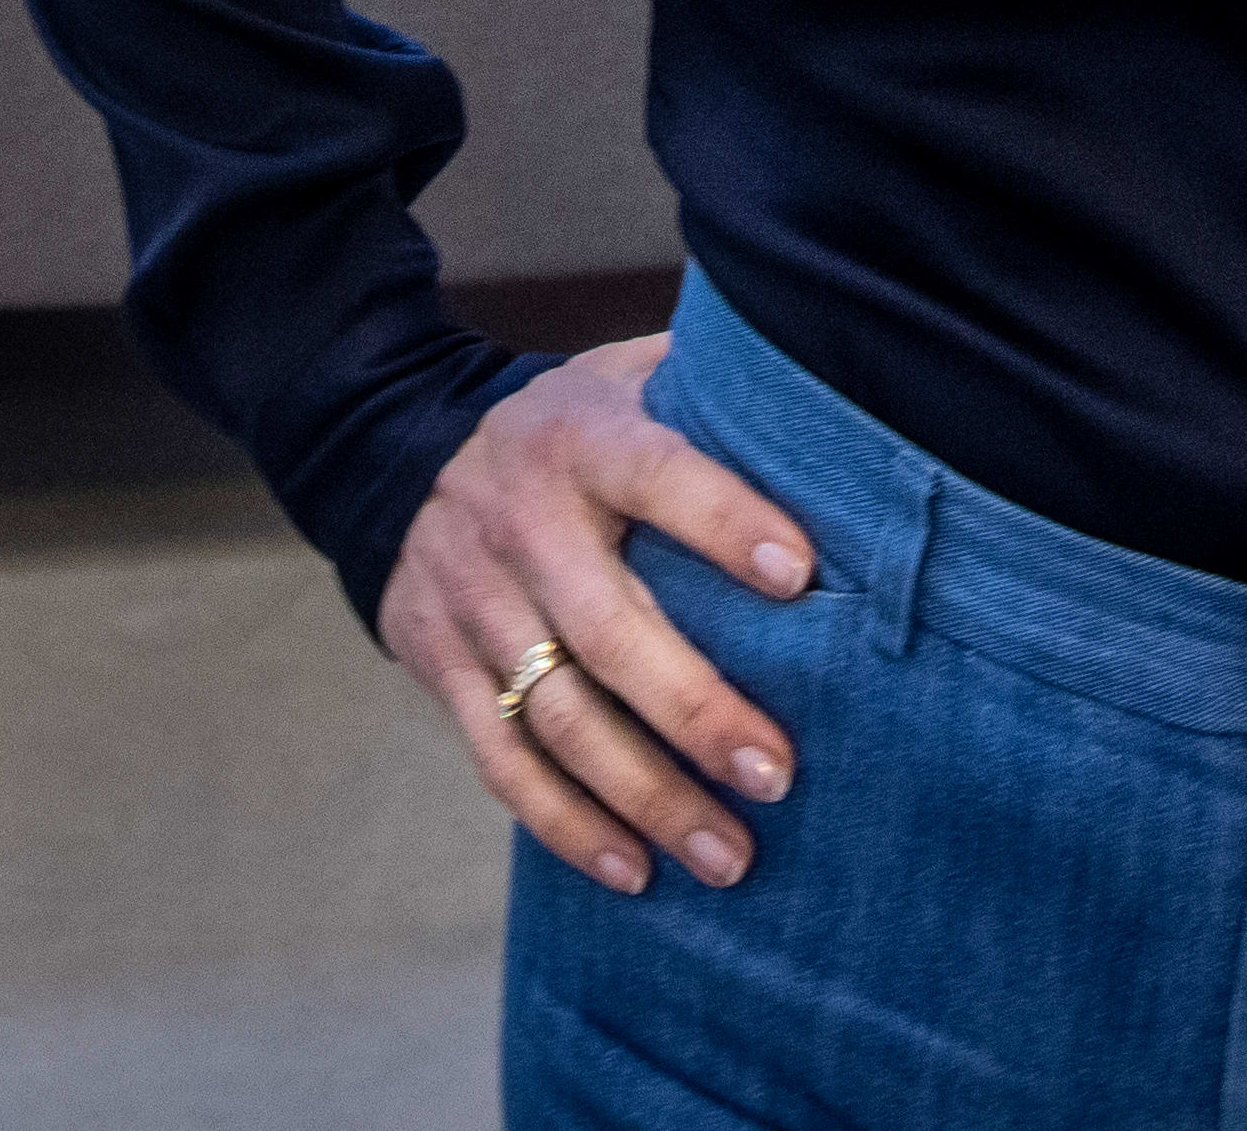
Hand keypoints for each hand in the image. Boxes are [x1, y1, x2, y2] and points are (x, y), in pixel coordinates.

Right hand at [381, 337, 816, 898]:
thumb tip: (845, 389)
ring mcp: (471, 599)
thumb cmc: (574, 432)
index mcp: (582, 439)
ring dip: (643, 793)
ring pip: (555, 713)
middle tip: (776, 775)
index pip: (657, 475)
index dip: (725, 523)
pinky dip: (566, 823)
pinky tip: (633, 869)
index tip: (801, 578)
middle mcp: (518, 519)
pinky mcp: (439, 664)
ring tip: (727, 855)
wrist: (402, 457)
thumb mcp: (627, 377)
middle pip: (605, 628)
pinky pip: (499, 758)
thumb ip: (713, 388)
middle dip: (693, 708)